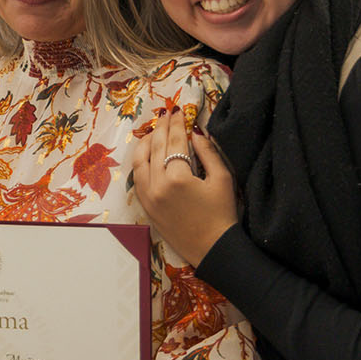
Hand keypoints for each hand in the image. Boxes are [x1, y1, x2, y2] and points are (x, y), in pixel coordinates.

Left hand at [131, 109, 236, 267]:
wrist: (212, 248)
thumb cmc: (222, 214)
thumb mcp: (223, 180)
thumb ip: (209, 153)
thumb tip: (196, 133)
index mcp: (178, 177)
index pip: (174, 142)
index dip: (176, 124)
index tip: (178, 112)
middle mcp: (158, 185)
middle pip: (155, 148)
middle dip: (160, 128)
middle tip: (165, 114)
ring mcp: (148, 196)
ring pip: (140, 161)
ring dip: (146, 143)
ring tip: (154, 131)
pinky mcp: (145, 206)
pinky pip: (137, 177)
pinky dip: (140, 162)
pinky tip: (147, 154)